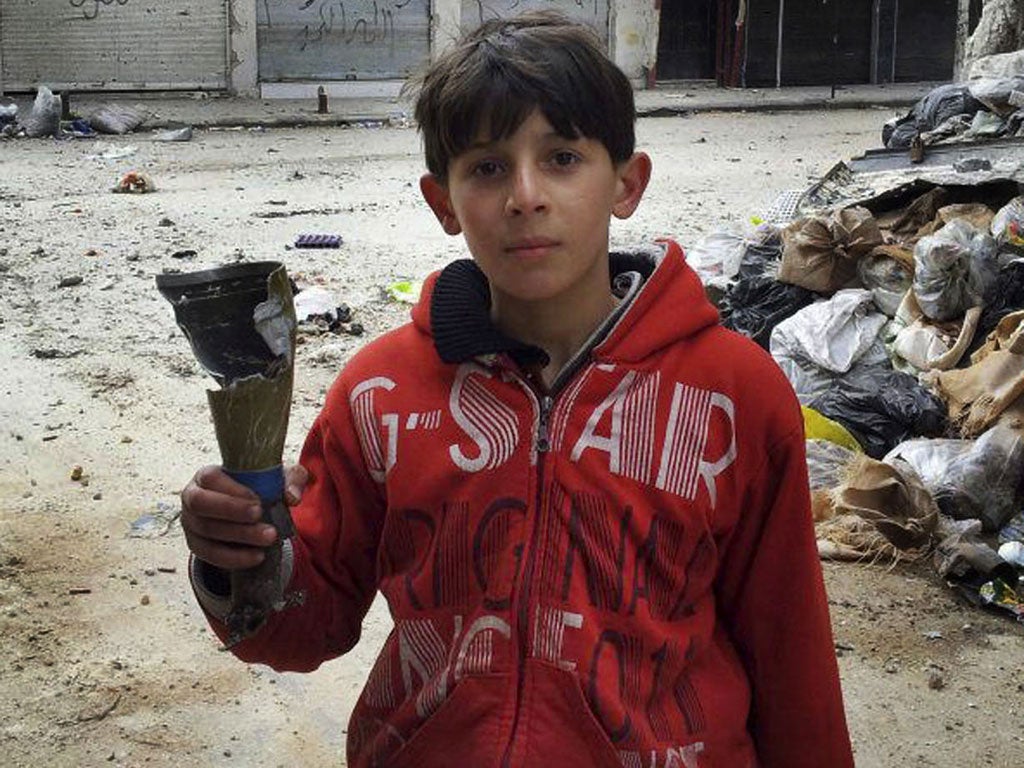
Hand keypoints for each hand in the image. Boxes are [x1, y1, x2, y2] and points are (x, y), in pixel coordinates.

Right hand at [180, 464, 308, 569]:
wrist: (249, 512)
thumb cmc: (260, 487)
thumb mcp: (279, 478)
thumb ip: (291, 479)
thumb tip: (292, 497)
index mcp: (208, 475)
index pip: (211, 479)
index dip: (232, 491)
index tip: (258, 501)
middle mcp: (192, 497)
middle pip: (200, 504)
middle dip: (231, 512)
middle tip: (260, 517)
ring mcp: (191, 523)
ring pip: (207, 531)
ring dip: (239, 537)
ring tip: (269, 538)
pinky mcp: (197, 545)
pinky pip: (209, 555)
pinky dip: (234, 558)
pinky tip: (257, 556)